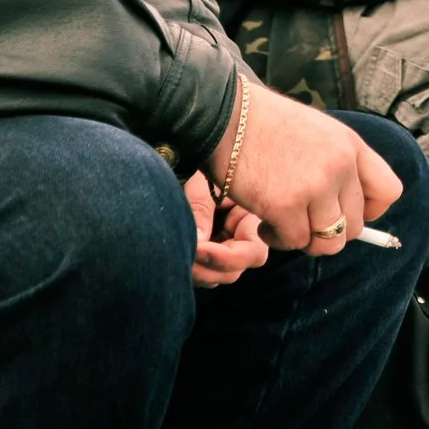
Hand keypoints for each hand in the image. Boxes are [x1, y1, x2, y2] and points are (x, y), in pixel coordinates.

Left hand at [184, 172, 268, 287]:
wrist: (197, 154)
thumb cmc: (207, 161)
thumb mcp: (203, 183)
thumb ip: (201, 212)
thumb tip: (197, 244)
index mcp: (254, 219)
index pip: (251, 253)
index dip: (225, 258)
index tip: (197, 249)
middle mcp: (243, 237)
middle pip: (234, 271)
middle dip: (207, 270)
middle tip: (182, 258)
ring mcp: (226, 246)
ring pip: (217, 274)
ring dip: (198, 272)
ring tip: (175, 256)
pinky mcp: (209, 249)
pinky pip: (204, 268)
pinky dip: (192, 267)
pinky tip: (176, 254)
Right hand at [212, 78, 404, 254]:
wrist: (223, 112)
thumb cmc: (263, 125)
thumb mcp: (317, 132)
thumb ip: (337, 165)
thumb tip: (346, 216)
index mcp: (351, 145)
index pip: (389, 191)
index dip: (370, 211)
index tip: (344, 211)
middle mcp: (340, 165)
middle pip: (355, 226)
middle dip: (328, 231)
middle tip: (301, 220)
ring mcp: (315, 186)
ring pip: (329, 242)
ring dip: (304, 239)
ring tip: (283, 223)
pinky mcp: (286, 205)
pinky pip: (294, 242)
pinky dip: (277, 238)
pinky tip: (263, 221)